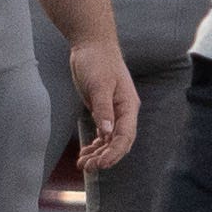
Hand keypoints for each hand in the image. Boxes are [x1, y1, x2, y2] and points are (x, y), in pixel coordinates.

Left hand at [64, 38, 137, 172]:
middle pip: (118, 142)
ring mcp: (113, 112)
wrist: (91, 44)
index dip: (115, 153)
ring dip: (98, 154)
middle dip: (105, 157)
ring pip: (109, 140)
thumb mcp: (99, 84)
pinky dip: (94, 145)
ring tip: (83, 165)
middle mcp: (123, 112)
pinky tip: (85, 154)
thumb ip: (103, 109)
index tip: (101, 164)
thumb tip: (107, 132)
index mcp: (128, 106)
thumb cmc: (97, 61)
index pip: (125, 136)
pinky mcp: (102, 110)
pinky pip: (102, 134)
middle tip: (88, 168)